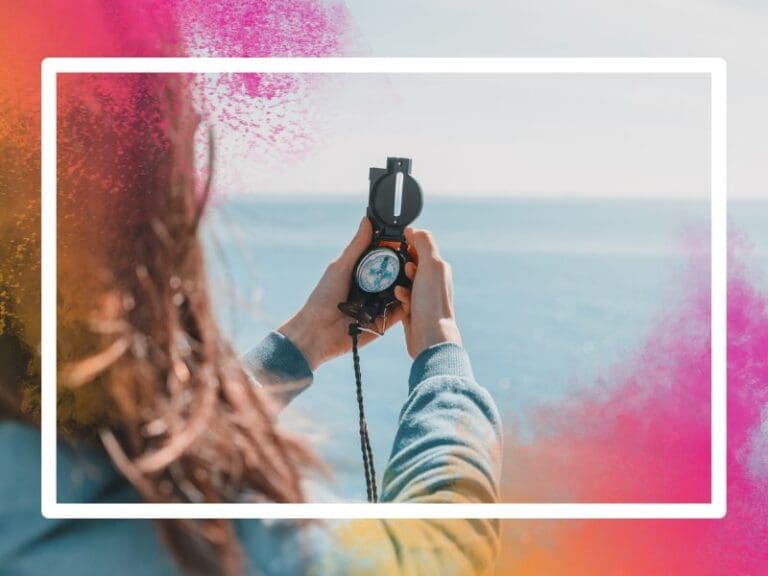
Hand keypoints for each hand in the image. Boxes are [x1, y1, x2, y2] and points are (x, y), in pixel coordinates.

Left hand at [277, 217, 405, 370]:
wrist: (317, 331)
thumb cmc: (323, 297)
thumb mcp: (341, 266)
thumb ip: (357, 246)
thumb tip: (367, 220)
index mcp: (363, 274)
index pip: (385, 259)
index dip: (396, 250)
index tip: (408, 239)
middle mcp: (374, 289)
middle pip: (397, 275)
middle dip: (407, 266)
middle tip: (416, 257)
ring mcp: (380, 306)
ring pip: (401, 292)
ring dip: (409, 284)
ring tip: (415, 273)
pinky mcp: (384, 323)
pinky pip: (400, 312)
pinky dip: (406, 303)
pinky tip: (409, 294)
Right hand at [394, 228, 462, 358]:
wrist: (429, 336)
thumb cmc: (432, 302)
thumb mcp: (431, 265)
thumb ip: (424, 243)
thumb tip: (413, 229)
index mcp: (439, 268)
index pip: (421, 247)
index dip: (408, 244)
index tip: (397, 246)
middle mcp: (433, 281)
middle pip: (410, 263)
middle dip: (401, 265)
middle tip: (401, 270)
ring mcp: (422, 296)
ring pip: (403, 281)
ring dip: (399, 282)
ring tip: (402, 288)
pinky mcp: (413, 309)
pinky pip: (400, 297)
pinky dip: (399, 296)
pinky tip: (401, 300)